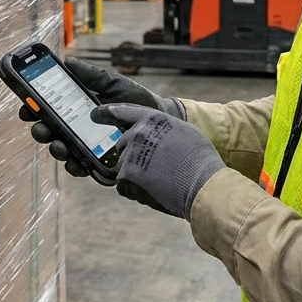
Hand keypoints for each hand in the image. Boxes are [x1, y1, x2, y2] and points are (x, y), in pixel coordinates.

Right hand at [17, 59, 181, 178]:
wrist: (158, 119)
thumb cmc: (134, 99)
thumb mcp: (113, 83)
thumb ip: (90, 75)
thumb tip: (67, 62)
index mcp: (75, 107)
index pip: (47, 108)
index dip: (32, 108)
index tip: (26, 106)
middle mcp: (76, 127)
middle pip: (49, 131)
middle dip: (39, 130)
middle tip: (39, 127)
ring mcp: (85, 145)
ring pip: (61, 150)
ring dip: (55, 148)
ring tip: (58, 145)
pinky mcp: (98, 162)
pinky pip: (81, 166)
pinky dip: (75, 165)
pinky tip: (75, 162)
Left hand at [92, 104, 224, 218]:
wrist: (202, 183)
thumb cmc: (199, 159)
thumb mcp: (185, 132)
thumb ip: (164, 130)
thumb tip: (155, 136)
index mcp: (153, 119)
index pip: (126, 112)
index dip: (113, 112)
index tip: (100, 113)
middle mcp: (138, 132)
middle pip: (123, 143)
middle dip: (132, 155)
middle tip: (152, 167)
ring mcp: (130, 153)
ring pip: (122, 165)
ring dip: (133, 174)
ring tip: (156, 180)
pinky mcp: (127, 174)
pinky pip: (123, 184)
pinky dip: (134, 189)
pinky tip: (152, 190)